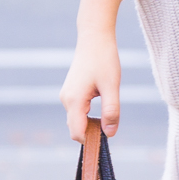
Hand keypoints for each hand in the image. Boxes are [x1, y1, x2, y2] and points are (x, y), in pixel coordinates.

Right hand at [60, 0, 125, 141]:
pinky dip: (89, 116)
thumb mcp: (112, 87)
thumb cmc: (104, 60)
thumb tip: (110, 134)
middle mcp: (66, 100)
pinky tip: (104, 106)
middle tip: (112, 126)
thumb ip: (111, 111)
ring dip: (92, 124)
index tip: (107, 140)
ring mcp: (67, 96)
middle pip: (76, 129)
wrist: (94, 38)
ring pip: (78, 121)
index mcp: (74, 100)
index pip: (77, 133)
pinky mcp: (71, 92)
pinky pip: (78, 112)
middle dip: (92, 133)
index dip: (91, 141)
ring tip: (110, 114)